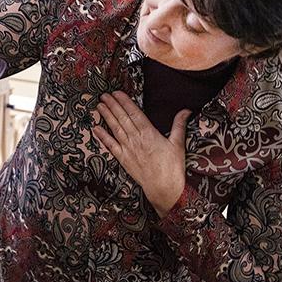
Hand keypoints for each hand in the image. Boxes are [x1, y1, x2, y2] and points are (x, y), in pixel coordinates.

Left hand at [93, 91, 189, 216]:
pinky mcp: (123, 159)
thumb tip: (186, 110)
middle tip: (104, 95)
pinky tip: (96, 129)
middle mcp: (136, 140)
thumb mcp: (178, 144)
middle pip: (122, 119)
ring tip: (99, 106)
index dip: (125, 102)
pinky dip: (102, 137)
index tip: (117, 93)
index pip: (134, 113)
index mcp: (149, 134)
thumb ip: (179, 125)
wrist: (164, 188)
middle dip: (112, 106)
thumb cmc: (173, 167)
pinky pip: (110, 146)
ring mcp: (128, 149)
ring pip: (115, 129)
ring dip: (106, 117)